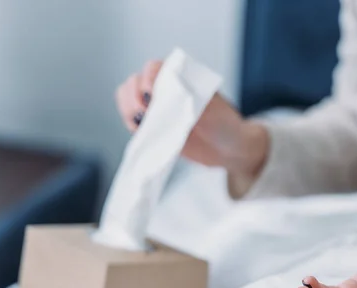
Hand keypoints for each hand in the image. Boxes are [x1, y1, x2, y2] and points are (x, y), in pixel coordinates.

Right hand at [115, 60, 268, 179]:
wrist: (229, 149)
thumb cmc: (226, 125)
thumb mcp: (212, 110)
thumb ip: (188, 101)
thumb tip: (166, 99)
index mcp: (180, 77)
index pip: (152, 69)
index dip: (147, 80)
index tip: (151, 96)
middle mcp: (165, 89)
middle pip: (134, 82)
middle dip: (133, 96)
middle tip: (144, 114)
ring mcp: (157, 108)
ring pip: (127, 99)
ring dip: (128, 109)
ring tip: (141, 123)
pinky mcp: (154, 126)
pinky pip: (131, 120)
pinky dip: (130, 123)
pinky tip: (140, 130)